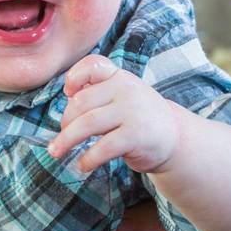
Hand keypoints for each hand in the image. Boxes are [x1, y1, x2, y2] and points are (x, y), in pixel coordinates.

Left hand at [48, 55, 184, 174]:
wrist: (174, 137)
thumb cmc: (137, 117)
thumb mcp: (121, 96)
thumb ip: (98, 92)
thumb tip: (67, 99)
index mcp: (119, 76)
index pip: (93, 65)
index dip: (74, 77)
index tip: (68, 93)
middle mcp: (126, 89)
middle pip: (81, 102)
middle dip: (65, 122)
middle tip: (60, 137)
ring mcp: (132, 111)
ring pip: (87, 124)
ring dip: (66, 140)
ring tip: (56, 152)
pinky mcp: (136, 135)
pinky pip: (103, 147)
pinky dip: (88, 159)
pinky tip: (82, 165)